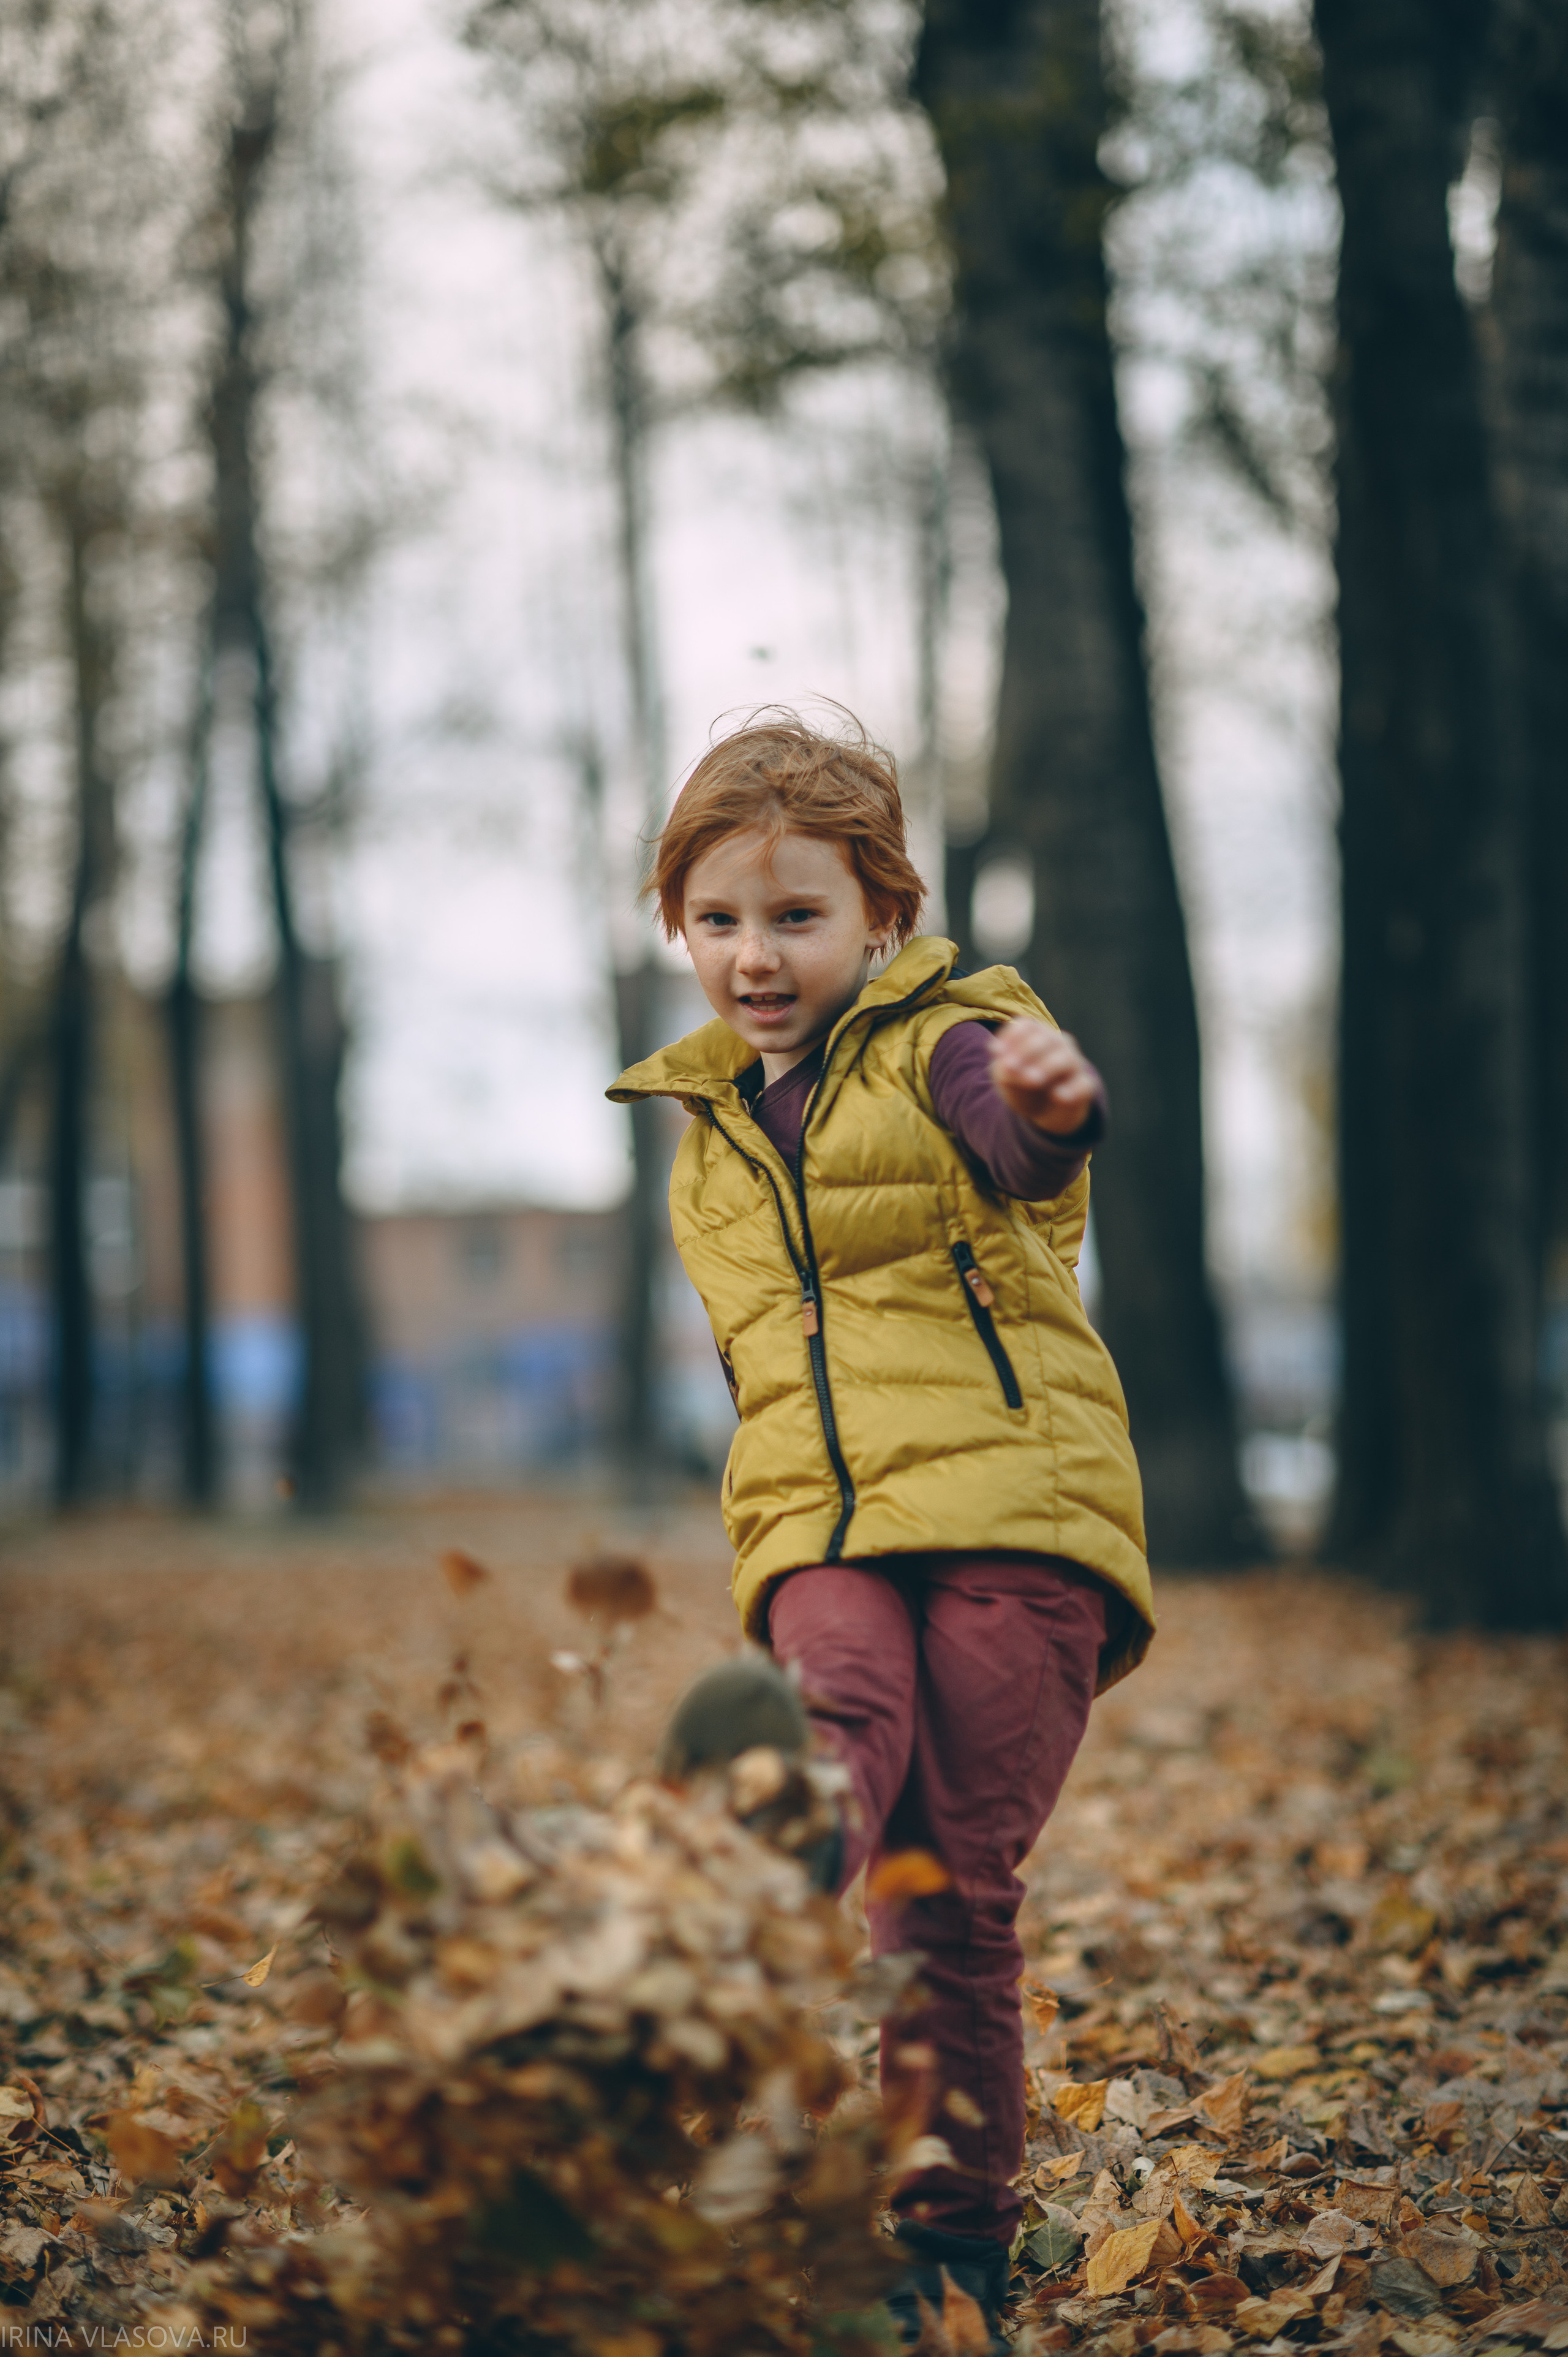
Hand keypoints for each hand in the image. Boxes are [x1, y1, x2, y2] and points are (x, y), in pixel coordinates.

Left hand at [988, 1019, 1099, 1134]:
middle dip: (1027, 1052)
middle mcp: (1059, 1044)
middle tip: (1010, 1068)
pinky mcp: (1085, 1086)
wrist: (1043, 1112)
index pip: (1026, 1027)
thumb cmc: (1022, 1086)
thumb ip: (1004, 1069)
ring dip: (1047, 1067)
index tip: (996, 1052)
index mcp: (1037, 1036)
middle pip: (1046, 1039)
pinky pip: (1083, 1085)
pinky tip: (1058, 1096)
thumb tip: (1004, 1061)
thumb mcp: (1006, 1079)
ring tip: (1030, 1080)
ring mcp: (1075, 1064)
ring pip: (1066, 1059)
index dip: (1012, 1036)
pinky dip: (1071, 1089)